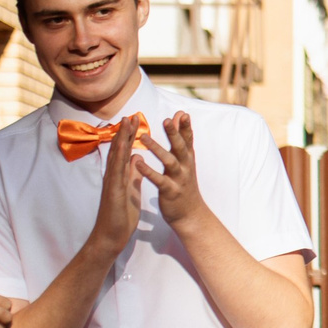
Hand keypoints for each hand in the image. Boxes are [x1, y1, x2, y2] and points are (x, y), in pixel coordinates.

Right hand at [88, 116, 145, 258]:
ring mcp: (112, 183)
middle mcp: (113, 176)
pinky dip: (121, 161)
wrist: (111, 235)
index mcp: (119, 176)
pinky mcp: (113, 193)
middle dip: (124, 133)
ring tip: (126, 125)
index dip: (129, 136)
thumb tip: (136, 158)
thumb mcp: (131, 190)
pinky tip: (125, 150)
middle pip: (118, 150)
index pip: (124, 152)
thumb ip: (132, 174)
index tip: (135, 120)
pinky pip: (117, 174)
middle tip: (130, 114)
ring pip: (116, 158)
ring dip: (121, 140)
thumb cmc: (120, 215)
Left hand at [133, 112, 208, 231]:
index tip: (182, 114)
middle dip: (174, 134)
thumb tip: (180, 117)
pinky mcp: (170, 192)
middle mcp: (186, 167)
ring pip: (170, 162)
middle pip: (180, 148)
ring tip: (143, 137)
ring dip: (157, 149)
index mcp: (187, 159)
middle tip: (166, 120)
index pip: (188, 140)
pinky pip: (159, 180)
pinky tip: (137, 163)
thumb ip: (182, 139)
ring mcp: (179, 180)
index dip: (185, 127)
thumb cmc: (184, 184)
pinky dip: (148, 171)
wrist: (190, 214)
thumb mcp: (185, 161)